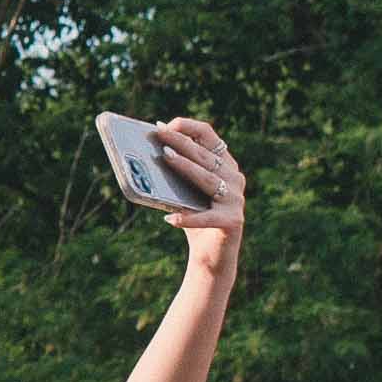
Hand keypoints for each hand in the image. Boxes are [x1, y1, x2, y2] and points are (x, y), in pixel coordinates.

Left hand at [146, 114, 248, 245]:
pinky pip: (207, 218)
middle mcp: (235, 178)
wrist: (211, 255)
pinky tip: (170, 219)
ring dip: (186, 167)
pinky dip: (188, 219)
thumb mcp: (184, 190)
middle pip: (205, 155)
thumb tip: (145, 151)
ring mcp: (236, 199)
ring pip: (207, 179)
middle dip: (181, 142)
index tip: (163, 126)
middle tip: (159, 135)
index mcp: (225, 164)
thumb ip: (175, 172)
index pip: (209, 136)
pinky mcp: (233, 221)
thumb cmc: (194, 216)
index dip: (187, 127)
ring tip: (166, 158)